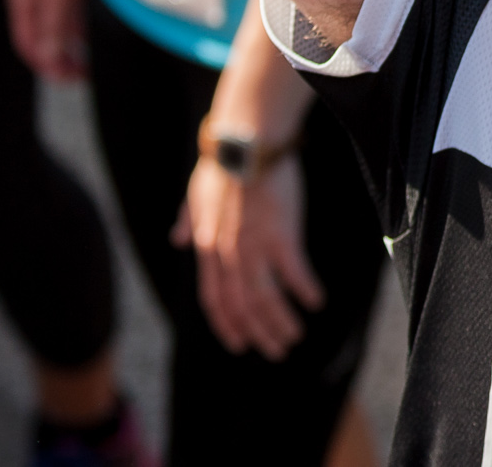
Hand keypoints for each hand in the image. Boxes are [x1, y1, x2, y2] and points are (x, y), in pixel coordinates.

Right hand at [5, 0, 86, 80]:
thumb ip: (53, 24)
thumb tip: (48, 58)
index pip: (28, 44)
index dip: (47, 65)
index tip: (70, 78)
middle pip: (41, 37)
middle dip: (59, 59)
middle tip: (83, 74)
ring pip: (56, 25)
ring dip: (70, 45)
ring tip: (89, 61)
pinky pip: (68, 11)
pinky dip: (78, 27)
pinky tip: (92, 34)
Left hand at [174, 149, 323, 359]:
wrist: (245, 139)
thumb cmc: (223, 162)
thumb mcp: (196, 194)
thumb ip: (187, 220)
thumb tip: (176, 238)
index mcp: (207, 246)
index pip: (214, 298)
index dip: (227, 324)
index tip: (240, 345)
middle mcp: (226, 253)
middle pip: (240, 306)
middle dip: (258, 333)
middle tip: (276, 351)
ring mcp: (252, 245)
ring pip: (263, 298)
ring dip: (279, 322)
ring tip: (295, 336)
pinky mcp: (279, 233)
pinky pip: (292, 273)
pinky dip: (303, 291)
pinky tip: (316, 301)